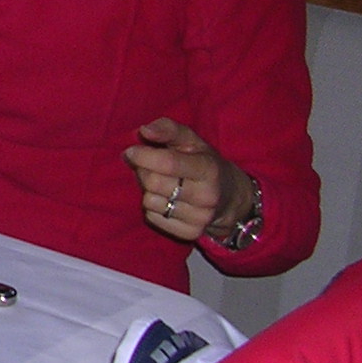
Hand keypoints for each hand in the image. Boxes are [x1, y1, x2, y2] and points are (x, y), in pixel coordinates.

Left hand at [125, 118, 254, 241]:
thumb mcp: (192, 140)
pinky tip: (165, 199)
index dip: (143, 156)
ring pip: (150, 202)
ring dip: (147, 190)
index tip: (131, 151)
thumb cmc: (204, 162)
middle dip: (143, 171)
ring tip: (160, 183)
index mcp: (208, 169)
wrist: (230, 198)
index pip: (168, 163)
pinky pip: (153, 218)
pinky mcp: (190, 233)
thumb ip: (168, 129)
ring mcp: (200, 218)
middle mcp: (207, 195)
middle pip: (153, 183)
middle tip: (147, 166)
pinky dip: (152, 207)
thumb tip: (145, 130)